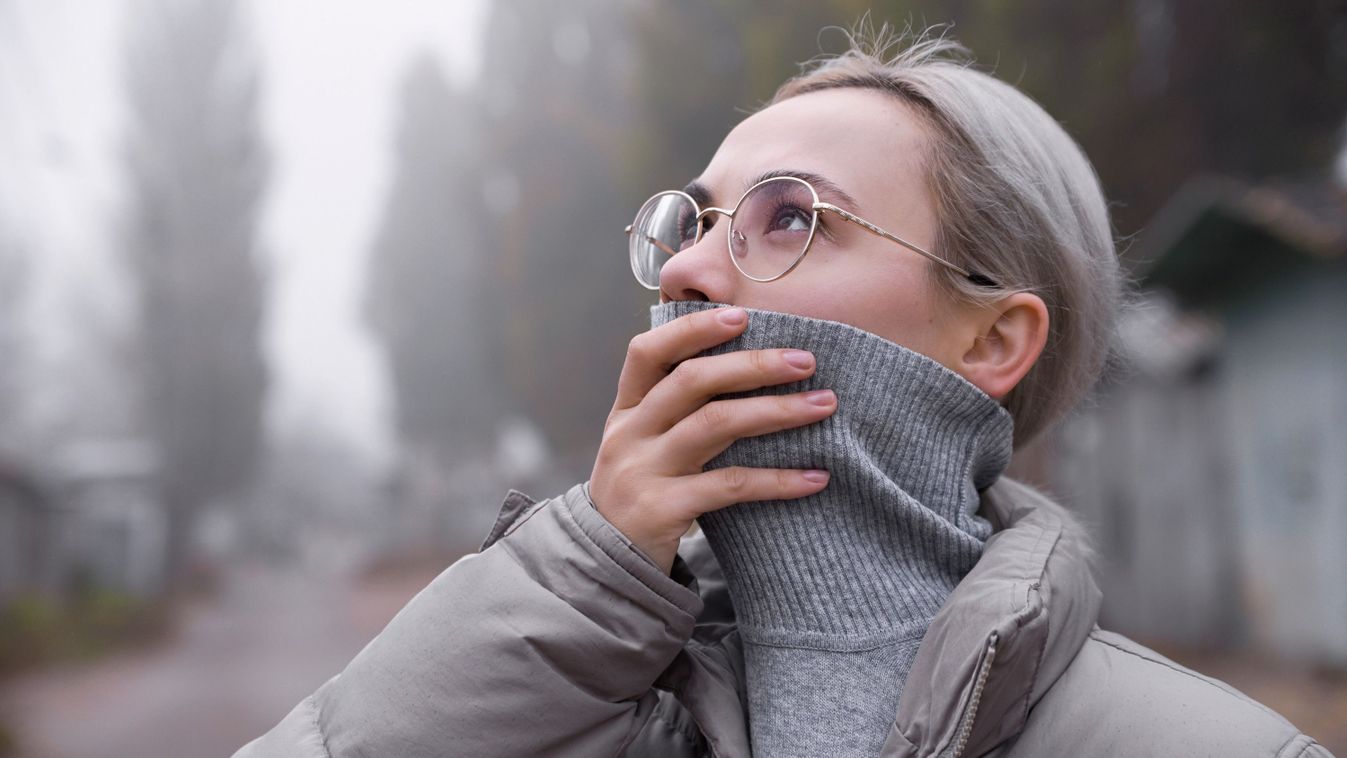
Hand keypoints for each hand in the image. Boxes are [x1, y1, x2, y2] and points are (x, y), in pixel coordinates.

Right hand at [589, 306, 835, 574]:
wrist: (606, 569)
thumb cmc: (642, 496)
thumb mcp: (644, 447)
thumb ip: (677, 412)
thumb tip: (748, 369)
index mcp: (626, 411)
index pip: (647, 353)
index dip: (692, 330)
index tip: (741, 316)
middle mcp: (629, 434)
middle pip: (692, 381)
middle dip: (753, 365)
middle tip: (806, 360)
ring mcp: (643, 471)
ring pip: (714, 425)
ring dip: (775, 410)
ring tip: (823, 405)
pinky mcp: (662, 510)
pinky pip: (729, 486)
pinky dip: (777, 480)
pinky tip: (816, 478)